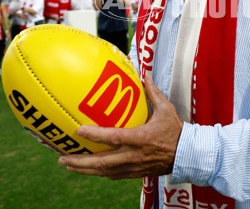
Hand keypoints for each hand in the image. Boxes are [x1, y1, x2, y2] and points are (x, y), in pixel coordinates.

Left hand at [58, 74, 182, 179]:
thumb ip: (153, 92)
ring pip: (104, 172)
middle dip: (80, 162)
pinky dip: (98, 173)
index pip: (114, 137)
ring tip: (67, 164)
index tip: (78, 130)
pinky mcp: (135, 173)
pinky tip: (88, 169)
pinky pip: (112, 175)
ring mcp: (133, 166)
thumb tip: (145, 73)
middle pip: (103, 162)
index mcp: (141, 138)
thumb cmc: (176, 131)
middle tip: (62, 158)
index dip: (95, 134)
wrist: (187, 155)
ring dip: (84, 170)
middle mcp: (134, 155)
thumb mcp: (166, 109)